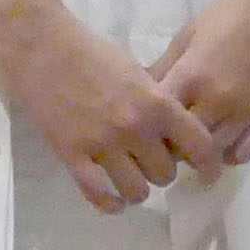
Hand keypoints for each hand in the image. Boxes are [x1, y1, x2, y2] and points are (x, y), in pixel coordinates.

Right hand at [0, 0, 223, 211]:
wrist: (42, 45)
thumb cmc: (90, 51)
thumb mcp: (136, 71)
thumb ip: (157, 101)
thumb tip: (173, 129)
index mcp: (157, 103)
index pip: (199, 145)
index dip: (208, 164)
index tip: (206, 174)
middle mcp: (135, 128)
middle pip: (165, 174)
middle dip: (160, 171)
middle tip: (149, 164)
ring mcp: (102, 144)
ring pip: (136, 191)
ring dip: (136, 190)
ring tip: (129, 181)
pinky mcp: (72, 154)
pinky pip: (98, 194)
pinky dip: (110, 204)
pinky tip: (112, 201)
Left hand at [145, 0, 249, 166]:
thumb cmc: (227, 14)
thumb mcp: (185, 38)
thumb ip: (161, 70)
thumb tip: (135, 94)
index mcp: (190, 76)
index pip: (158, 122)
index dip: (147, 130)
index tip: (143, 130)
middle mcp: (216, 100)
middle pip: (182, 146)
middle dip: (169, 146)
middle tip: (165, 142)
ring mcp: (245, 112)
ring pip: (212, 154)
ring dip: (198, 155)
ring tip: (191, 146)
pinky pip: (245, 153)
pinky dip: (229, 154)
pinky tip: (221, 143)